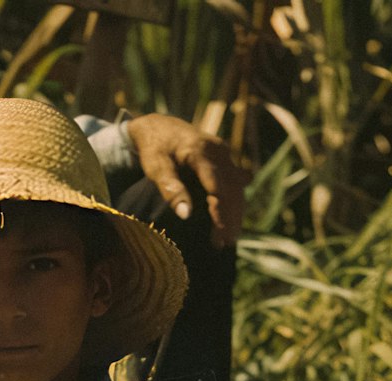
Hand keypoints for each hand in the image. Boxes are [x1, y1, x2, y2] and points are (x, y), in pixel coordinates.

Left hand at [126, 114, 247, 247]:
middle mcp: (217, 151)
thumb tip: (185, 215)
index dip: (220, 211)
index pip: (216, 186)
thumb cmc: (154, 148)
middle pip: (231, 188)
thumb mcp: (155, 166)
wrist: (159, 125)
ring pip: (237, 186)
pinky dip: (235, 201)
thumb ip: (170, 187)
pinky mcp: (225, 158)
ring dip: (236, 212)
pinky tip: (233, 221)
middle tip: (225, 243)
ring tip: (230, 239)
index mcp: (200, 151)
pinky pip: (236, 181)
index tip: (220, 233)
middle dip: (230, 217)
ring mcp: (224, 153)